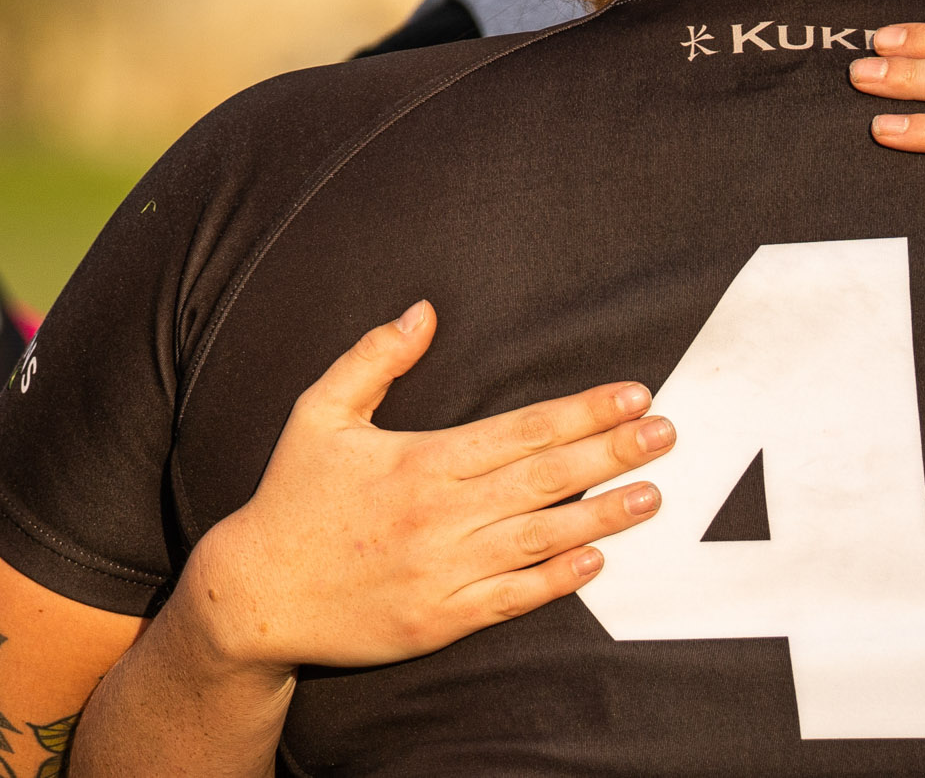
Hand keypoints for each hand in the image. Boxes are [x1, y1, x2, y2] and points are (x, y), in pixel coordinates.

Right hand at [182, 301, 673, 674]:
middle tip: (666, 434)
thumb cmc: (291, 499)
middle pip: (545, 479)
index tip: (634, 395)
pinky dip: (555, 581)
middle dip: (613, 453)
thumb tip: (423, 311)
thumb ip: (373, 359)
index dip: (584, 412)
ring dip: (603, 517)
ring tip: (653, 495)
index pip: (523, 430)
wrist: (249, 598)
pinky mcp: (437, 621)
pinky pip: (510, 600)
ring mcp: (441, 572)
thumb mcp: (319, 414)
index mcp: (421, 462)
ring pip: (540, 539)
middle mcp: (439, 516)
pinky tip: (596, 561)